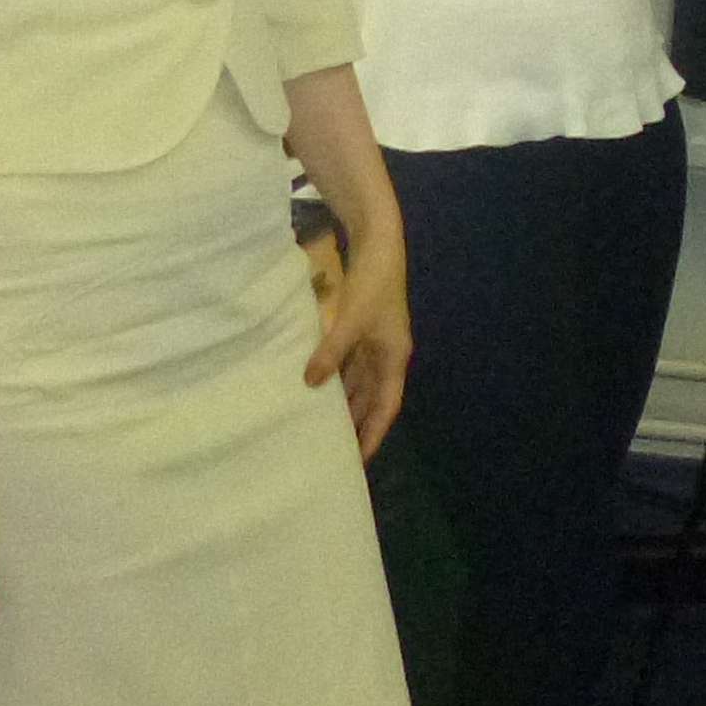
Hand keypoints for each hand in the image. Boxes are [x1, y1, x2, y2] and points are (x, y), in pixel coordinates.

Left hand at [310, 229, 410, 451]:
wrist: (378, 244)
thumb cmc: (373, 284)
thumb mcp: (351, 321)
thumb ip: (332, 353)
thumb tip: (310, 383)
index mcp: (394, 358)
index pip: (386, 408)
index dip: (374, 434)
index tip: (359, 460)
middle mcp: (387, 356)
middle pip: (373, 399)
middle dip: (358, 424)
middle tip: (336, 451)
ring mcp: (374, 343)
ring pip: (360, 383)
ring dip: (345, 402)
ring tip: (322, 425)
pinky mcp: (361, 330)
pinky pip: (349, 364)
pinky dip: (336, 378)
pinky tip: (316, 386)